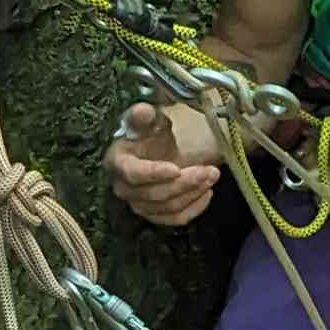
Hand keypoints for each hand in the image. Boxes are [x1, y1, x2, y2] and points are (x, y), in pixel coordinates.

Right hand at [107, 99, 219, 230]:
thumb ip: (143, 116)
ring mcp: (138, 205)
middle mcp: (123, 188)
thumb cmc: (149, 135)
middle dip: (185, 183)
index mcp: (117, 162)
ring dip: (193, 193)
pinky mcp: (155, 215)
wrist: (155, 152)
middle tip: (209, 170)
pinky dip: (194, 208)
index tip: (176, 168)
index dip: (154, 173)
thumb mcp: (149, 121)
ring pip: (167, 208)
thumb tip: (142, 110)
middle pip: (154, 194)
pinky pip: (175, 219)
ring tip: (212, 174)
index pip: (133, 173)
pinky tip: (207, 192)